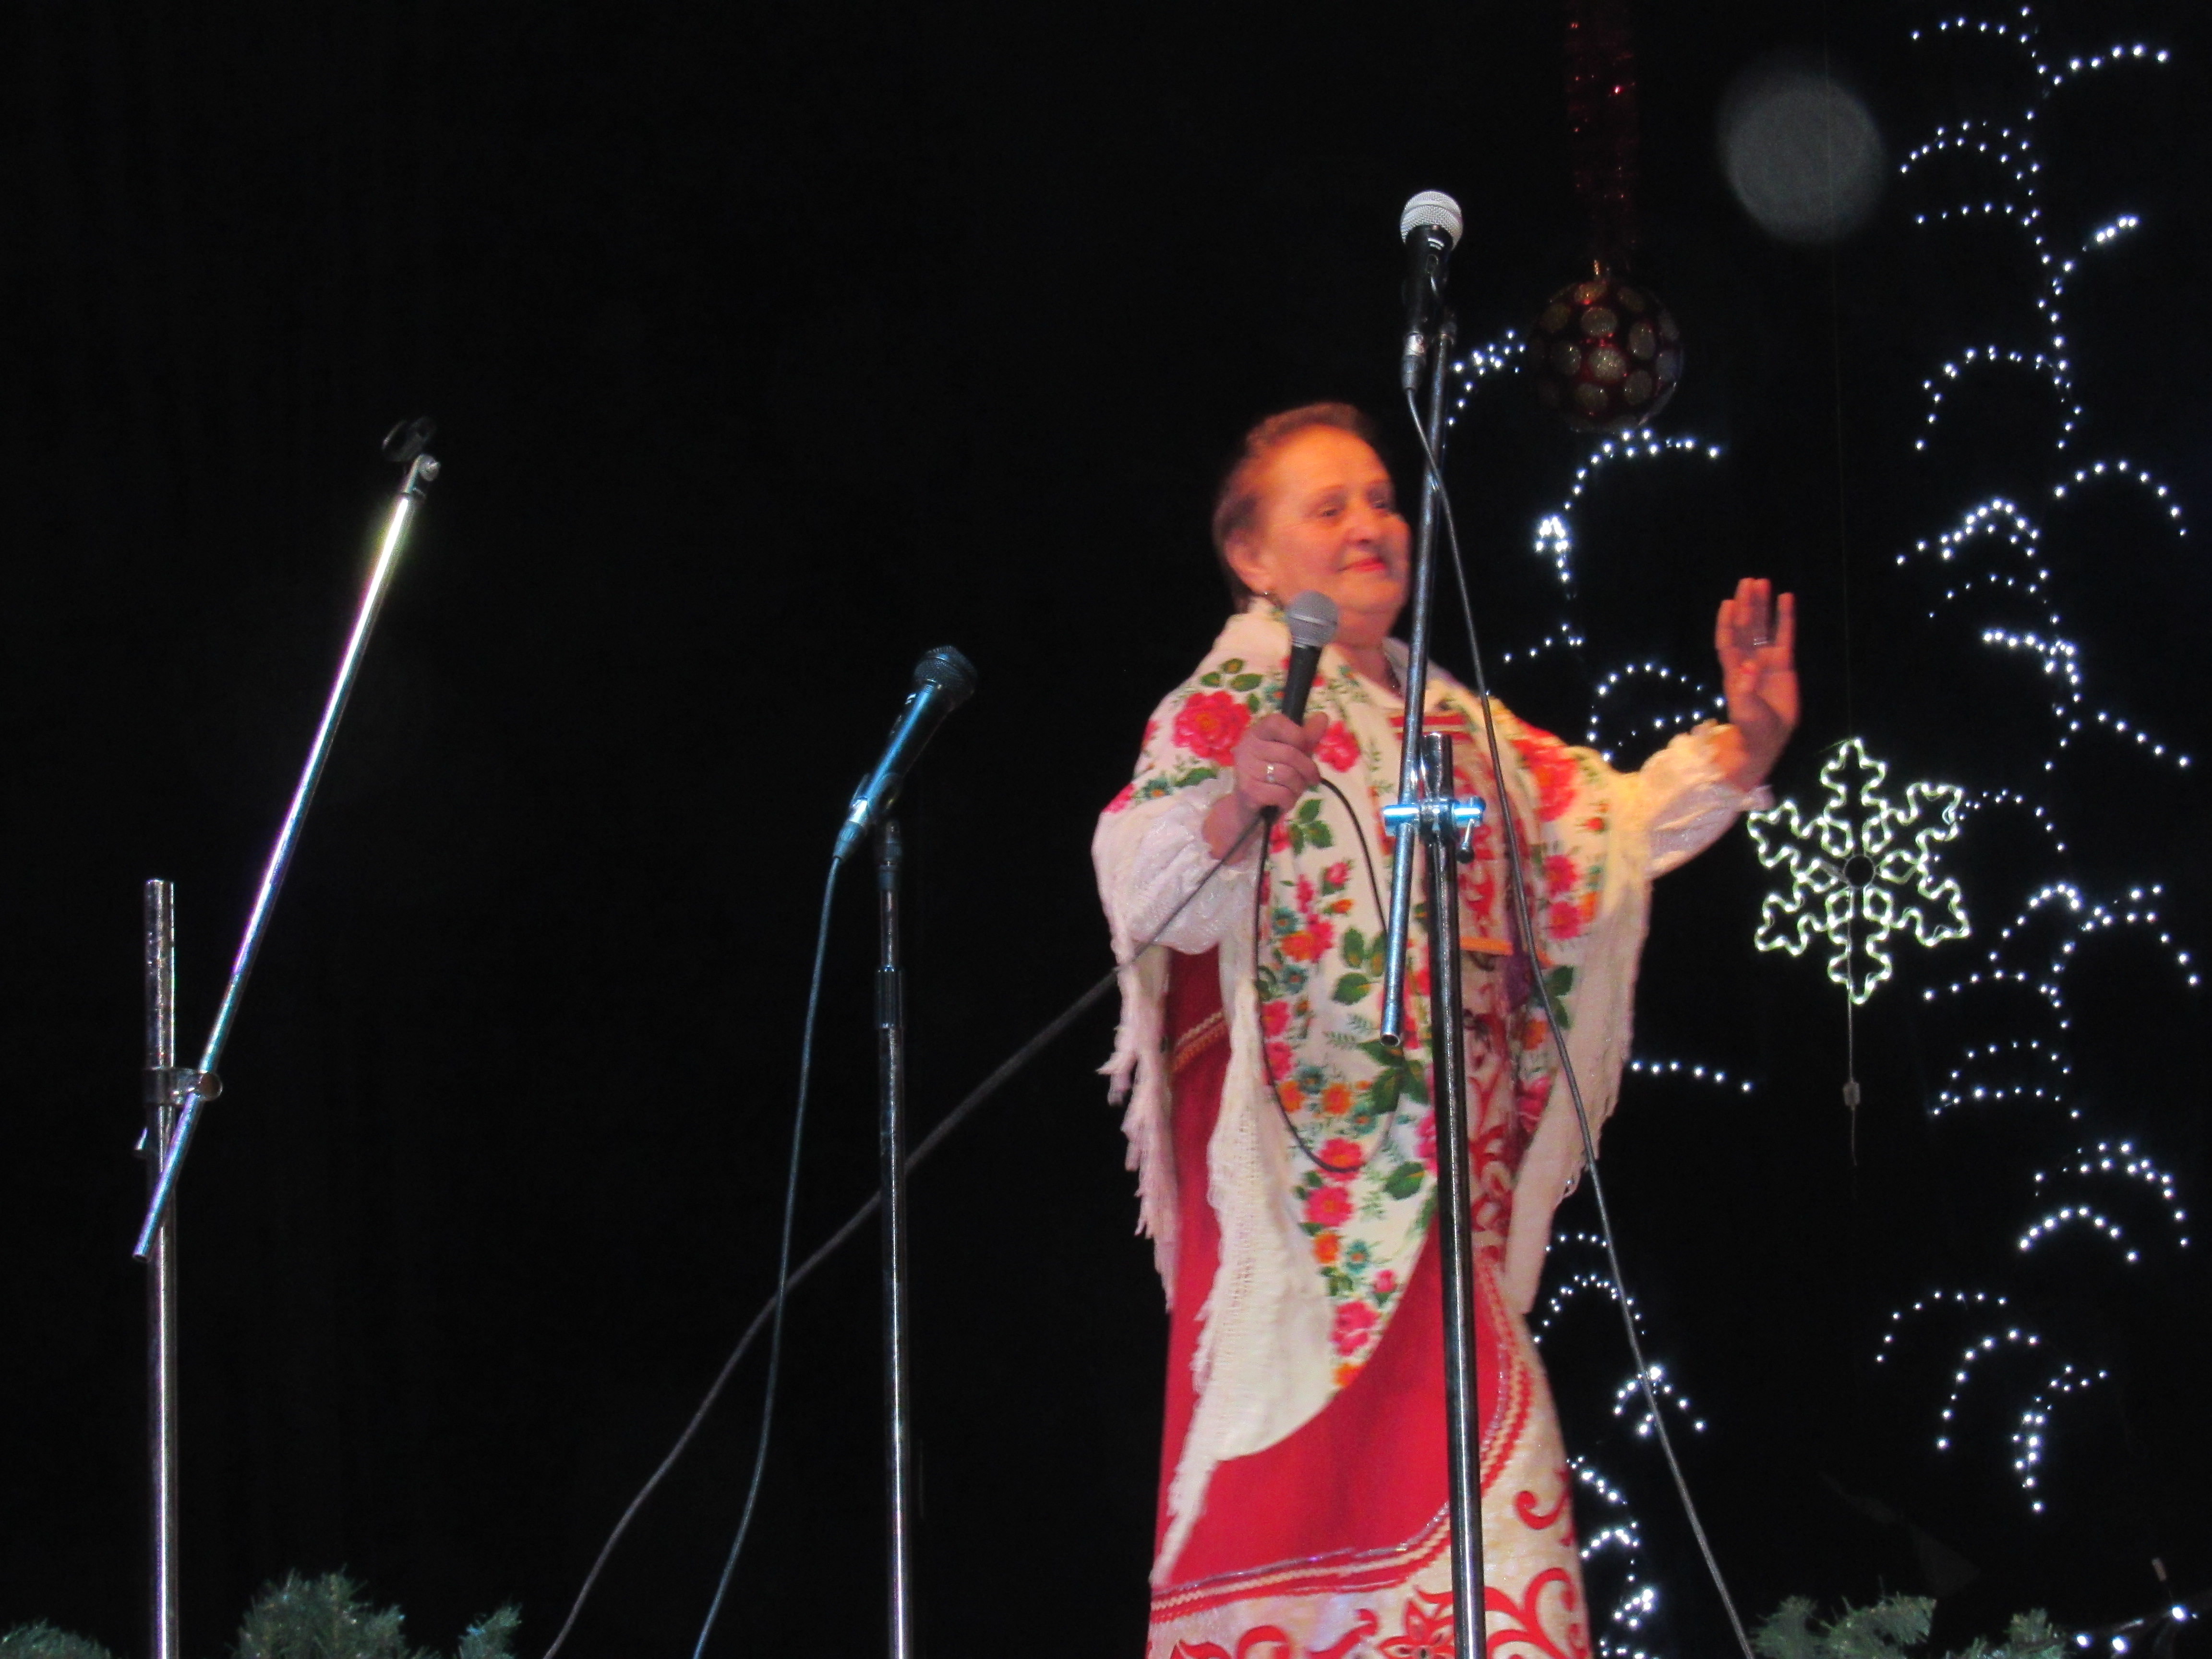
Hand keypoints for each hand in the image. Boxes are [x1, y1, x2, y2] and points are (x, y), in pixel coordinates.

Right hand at [1205, 711, 1325, 855]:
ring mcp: (1245, 769)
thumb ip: (1306, 736)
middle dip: (1307, 769)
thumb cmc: (1273, 776)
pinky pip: (1281, 794)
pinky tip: (1285, 801)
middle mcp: (1247, 747)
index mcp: (1257, 733)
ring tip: (1294, 790)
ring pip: (1287, 775)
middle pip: (1289, 753)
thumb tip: (1323, 717)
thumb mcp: (1292, 754)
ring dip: (1299, 787)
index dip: (1297, 734)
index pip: (1276, 722)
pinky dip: (1289, 800)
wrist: (1248, 806)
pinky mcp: (1248, 790)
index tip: (1305, 748)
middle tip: (1311, 779)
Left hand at [1714, 578, 1797, 789]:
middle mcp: (1747, 661)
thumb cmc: (1751, 728)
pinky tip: (1786, 598)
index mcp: (1733, 671)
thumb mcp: (1746, 712)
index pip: (1727, 641)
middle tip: (1748, 582)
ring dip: (1762, 606)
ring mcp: (1765, 660)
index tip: (1729, 602)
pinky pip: (1784, 636)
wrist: (1768, 739)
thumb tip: (1748, 668)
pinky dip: (1785, 618)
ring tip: (1762, 583)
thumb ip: (1746, 690)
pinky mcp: (1784, 664)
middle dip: (1746, 605)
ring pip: (1763, 627)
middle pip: (1745, 627)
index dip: (1727, 622)